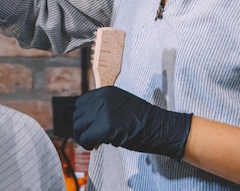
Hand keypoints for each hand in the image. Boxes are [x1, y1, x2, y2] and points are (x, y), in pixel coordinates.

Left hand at [73, 86, 192, 159]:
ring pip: (79, 127)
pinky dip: (87, 144)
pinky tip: (95, 146)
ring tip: (93, 143)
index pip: (81, 104)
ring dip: (83, 137)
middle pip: (77, 115)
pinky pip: (86, 138)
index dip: (84, 118)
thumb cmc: (144, 120)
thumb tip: (87, 123)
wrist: (162, 127)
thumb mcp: (120, 106)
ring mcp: (102, 112)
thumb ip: (103, 109)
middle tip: (91, 138)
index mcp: (105, 92)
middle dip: (82, 129)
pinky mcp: (105, 127)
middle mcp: (101, 99)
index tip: (89, 128)